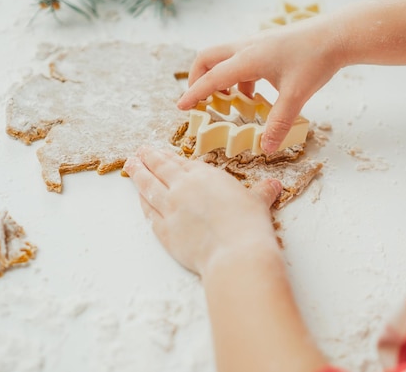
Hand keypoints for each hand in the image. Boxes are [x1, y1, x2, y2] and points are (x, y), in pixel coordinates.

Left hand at [123, 146, 282, 275]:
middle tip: (139, 152)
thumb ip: (262, 192)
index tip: (161, 152)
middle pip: (160, 168)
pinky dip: (142, 202)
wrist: (235, 253)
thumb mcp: (259, 202)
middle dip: (148, 158)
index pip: (182, 162)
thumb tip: (274, 186)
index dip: (170, 156)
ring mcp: (170, 208)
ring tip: (130, 166)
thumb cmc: (249, 225)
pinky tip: (139, 198)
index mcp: (205, 176)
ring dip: (138, 175)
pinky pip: (148, 212)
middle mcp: (183, 187)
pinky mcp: (164, 230)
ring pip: (148, 187)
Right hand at [177, 17, 346, 153]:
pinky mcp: (266, 45)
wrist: (336, 35)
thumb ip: (279, 124)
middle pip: (207, 58)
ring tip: (230, 103)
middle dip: (198, 80)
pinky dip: (238, 78)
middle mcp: (246, 48)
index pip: (211, 78)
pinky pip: (240, 60)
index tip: (180, 107)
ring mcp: (255, 44)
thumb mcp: (296, 96)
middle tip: (201, 101)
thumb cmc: (316, 61)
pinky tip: (254, 95)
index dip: (194, 94)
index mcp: (247, 59)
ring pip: (223, 58)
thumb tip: (266, 148)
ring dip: (220, 79)